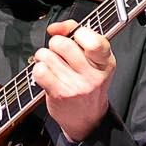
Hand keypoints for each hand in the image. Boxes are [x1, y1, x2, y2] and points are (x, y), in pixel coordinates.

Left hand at [35, 19, 115, 141]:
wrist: (87, 117)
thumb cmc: (88, 83)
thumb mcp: (94, 59)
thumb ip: (76, 35)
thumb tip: (55, 28)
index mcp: (106, 61)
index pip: (93, 40)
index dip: (77, 32)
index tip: (74, 36)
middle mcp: (94, 74)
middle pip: (63, 44)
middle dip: (55, 44)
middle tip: (58, 52)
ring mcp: (77, 85)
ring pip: (48, 55)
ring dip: (44, 57)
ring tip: (52, 65)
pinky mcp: (60, 94)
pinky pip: (40, 70)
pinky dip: (38, 69)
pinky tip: (46, 75)